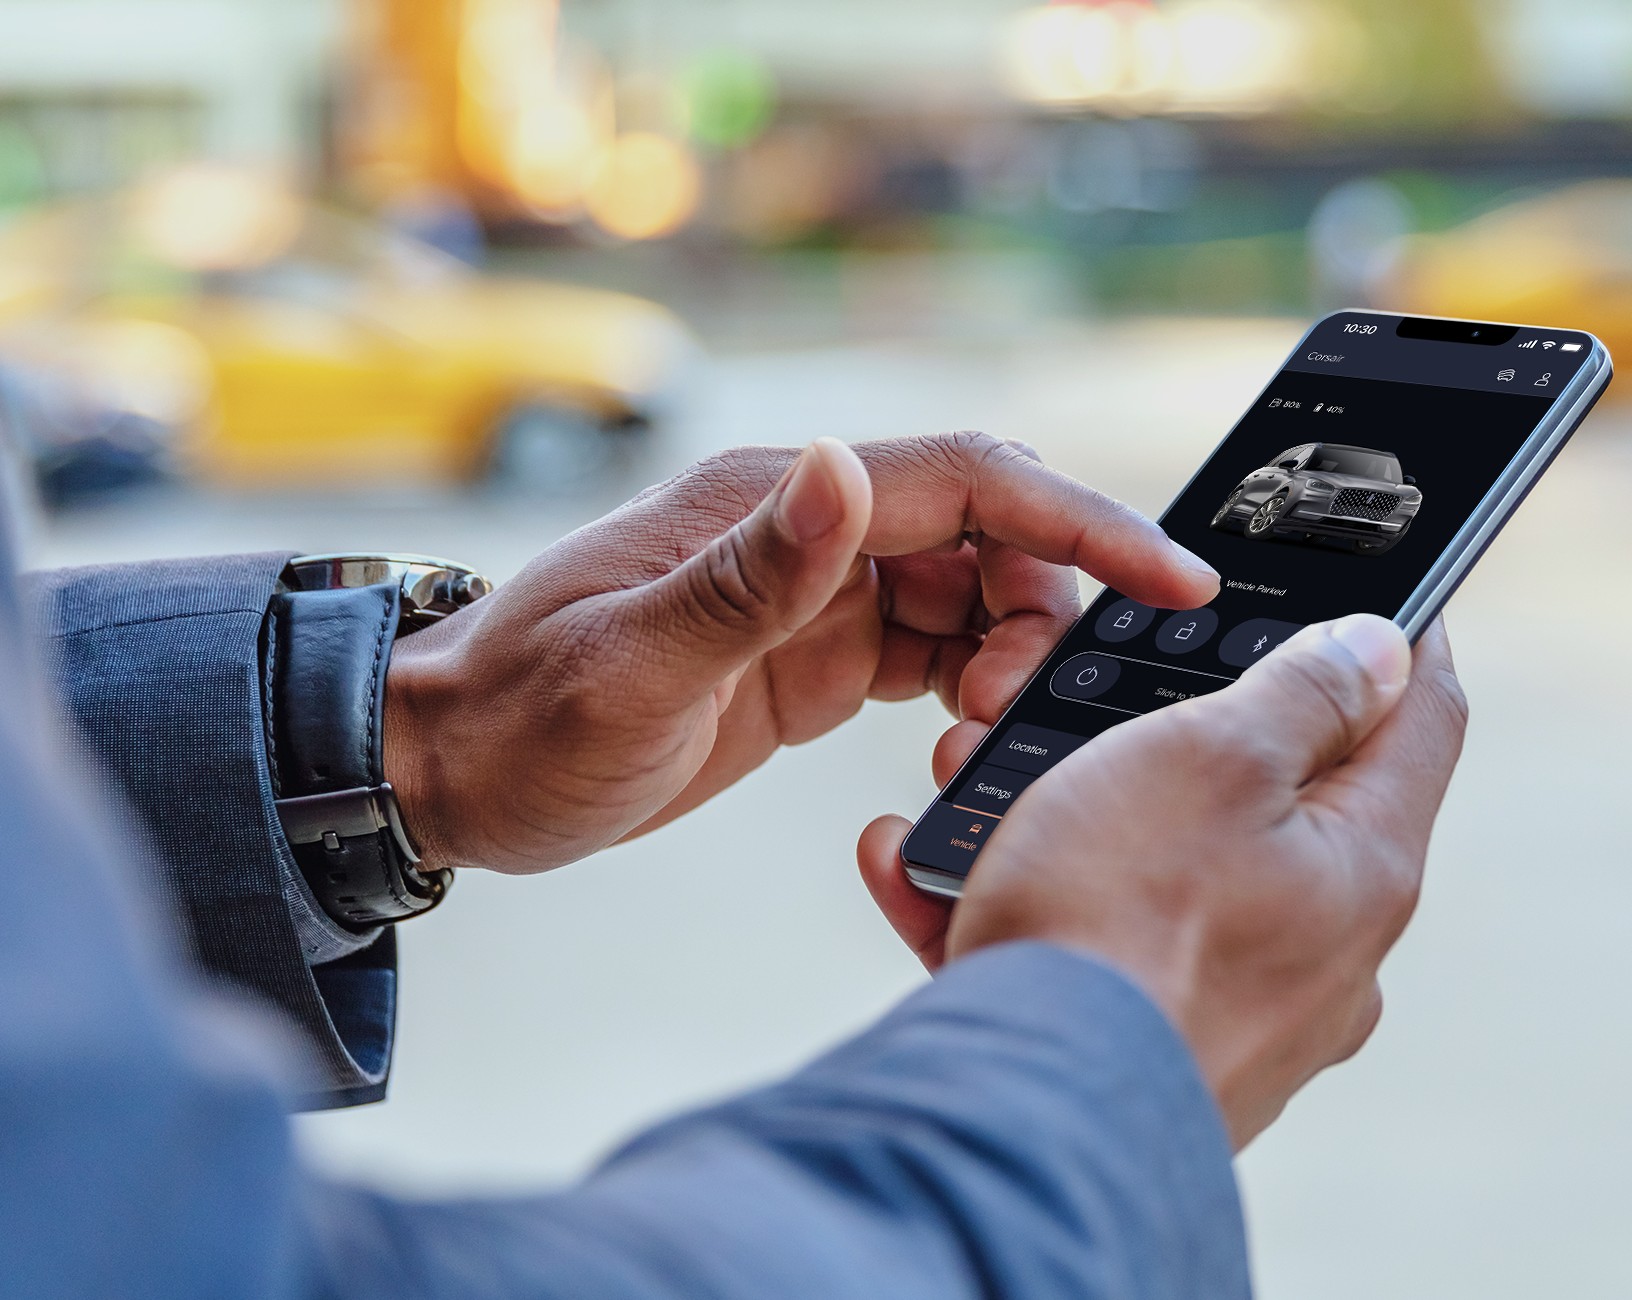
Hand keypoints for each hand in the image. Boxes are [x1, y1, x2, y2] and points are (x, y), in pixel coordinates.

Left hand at [383, 433, 1219, 873]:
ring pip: (970, 593)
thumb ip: (752, 574)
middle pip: (988, 534)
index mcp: (778, 500)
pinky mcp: (812, 655)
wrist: (452, 772)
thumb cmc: (522, 720)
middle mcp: (809, 530)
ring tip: (976, 741)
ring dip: (1007, 658)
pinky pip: (929, 650)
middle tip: (1016, 708)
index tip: (1171, 581)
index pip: (969, 482)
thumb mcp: (632, 664)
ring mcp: (814, 593)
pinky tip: (957, 747)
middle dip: (1043, 609)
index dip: (1083, 523)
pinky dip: (968, 690)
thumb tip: (853, 468)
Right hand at [858, 616, 1467, 1147]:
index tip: (1394, 595)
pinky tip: (935, 875)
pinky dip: (1025, 901)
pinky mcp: (1154, 1057)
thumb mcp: (1208, 756)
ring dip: (1087, 813)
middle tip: (1129, 688)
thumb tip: (1380, 650)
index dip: (1410, 638)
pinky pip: (1095, 950)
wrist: (1019, 1118)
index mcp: (1363, 868)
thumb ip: (1301, 692)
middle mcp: (1324, 952)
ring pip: (1167, 872)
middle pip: (1286, 798)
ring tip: (986, 779)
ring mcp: (1243, 1015)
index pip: (1424, 720)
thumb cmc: (1114, 926)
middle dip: (1196, 730)